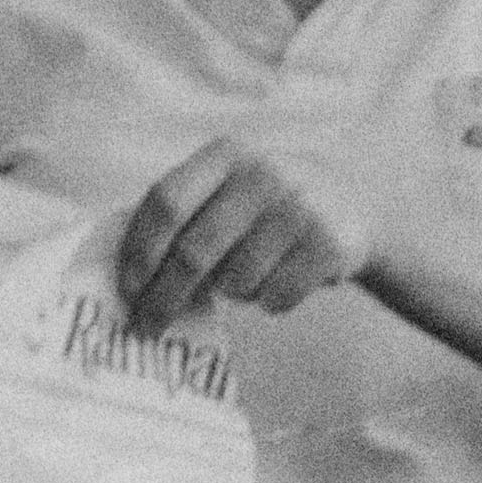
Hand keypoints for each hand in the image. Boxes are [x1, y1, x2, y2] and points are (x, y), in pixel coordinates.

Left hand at [119, 138, 372, 337]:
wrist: (354, 202)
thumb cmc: (269, 204)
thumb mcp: (230, 185)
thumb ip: (188, 210)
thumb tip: (132, 274)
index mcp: (225, 155)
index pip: (167, 203)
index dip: (141, 250)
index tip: (127, 289)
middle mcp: (261, 175)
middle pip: (194, 252)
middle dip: (165, 297)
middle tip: (148, 327)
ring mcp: (298, 209)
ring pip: (237, 282)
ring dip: (232, 294)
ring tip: (244, 280)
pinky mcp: (328, 245)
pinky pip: (276, 297)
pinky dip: (268, 302)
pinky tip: (279, 282)